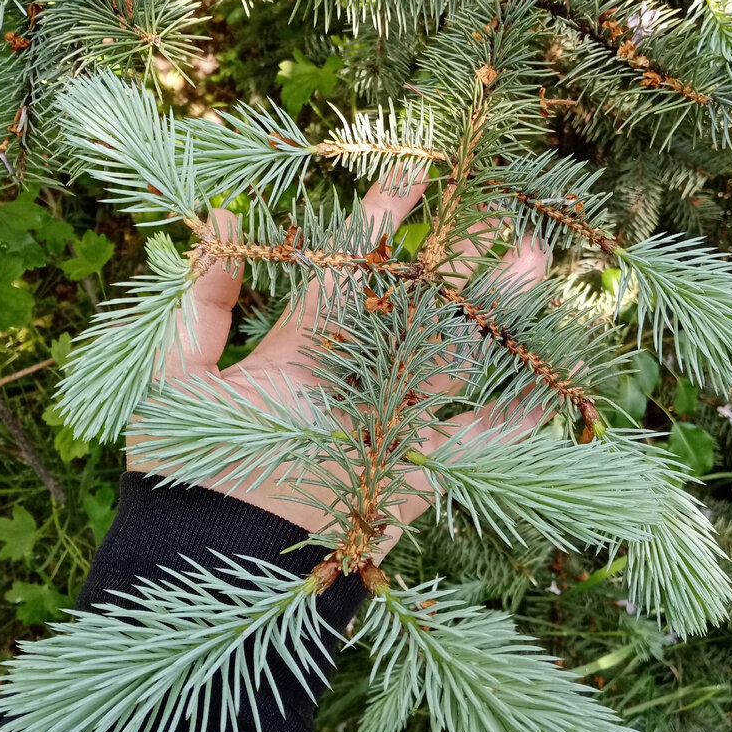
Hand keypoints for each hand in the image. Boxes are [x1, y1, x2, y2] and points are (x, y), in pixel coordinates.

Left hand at [127, 176, 549, 560]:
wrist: (208, 558)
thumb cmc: (184, 471)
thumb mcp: (176, 375)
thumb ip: (201, 302)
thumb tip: (222, 216)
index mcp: (299, 350)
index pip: (348, 271)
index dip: (377, 222)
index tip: (409, 173)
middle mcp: (352, 380)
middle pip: (414, 305)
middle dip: (454, 256)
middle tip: (493, 204)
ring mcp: (389, 424)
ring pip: (455, 354)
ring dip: (497, 309)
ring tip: (535, 257)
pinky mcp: (417, 474)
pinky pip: (479, 442)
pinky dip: (518, 417)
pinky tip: (555, 382)